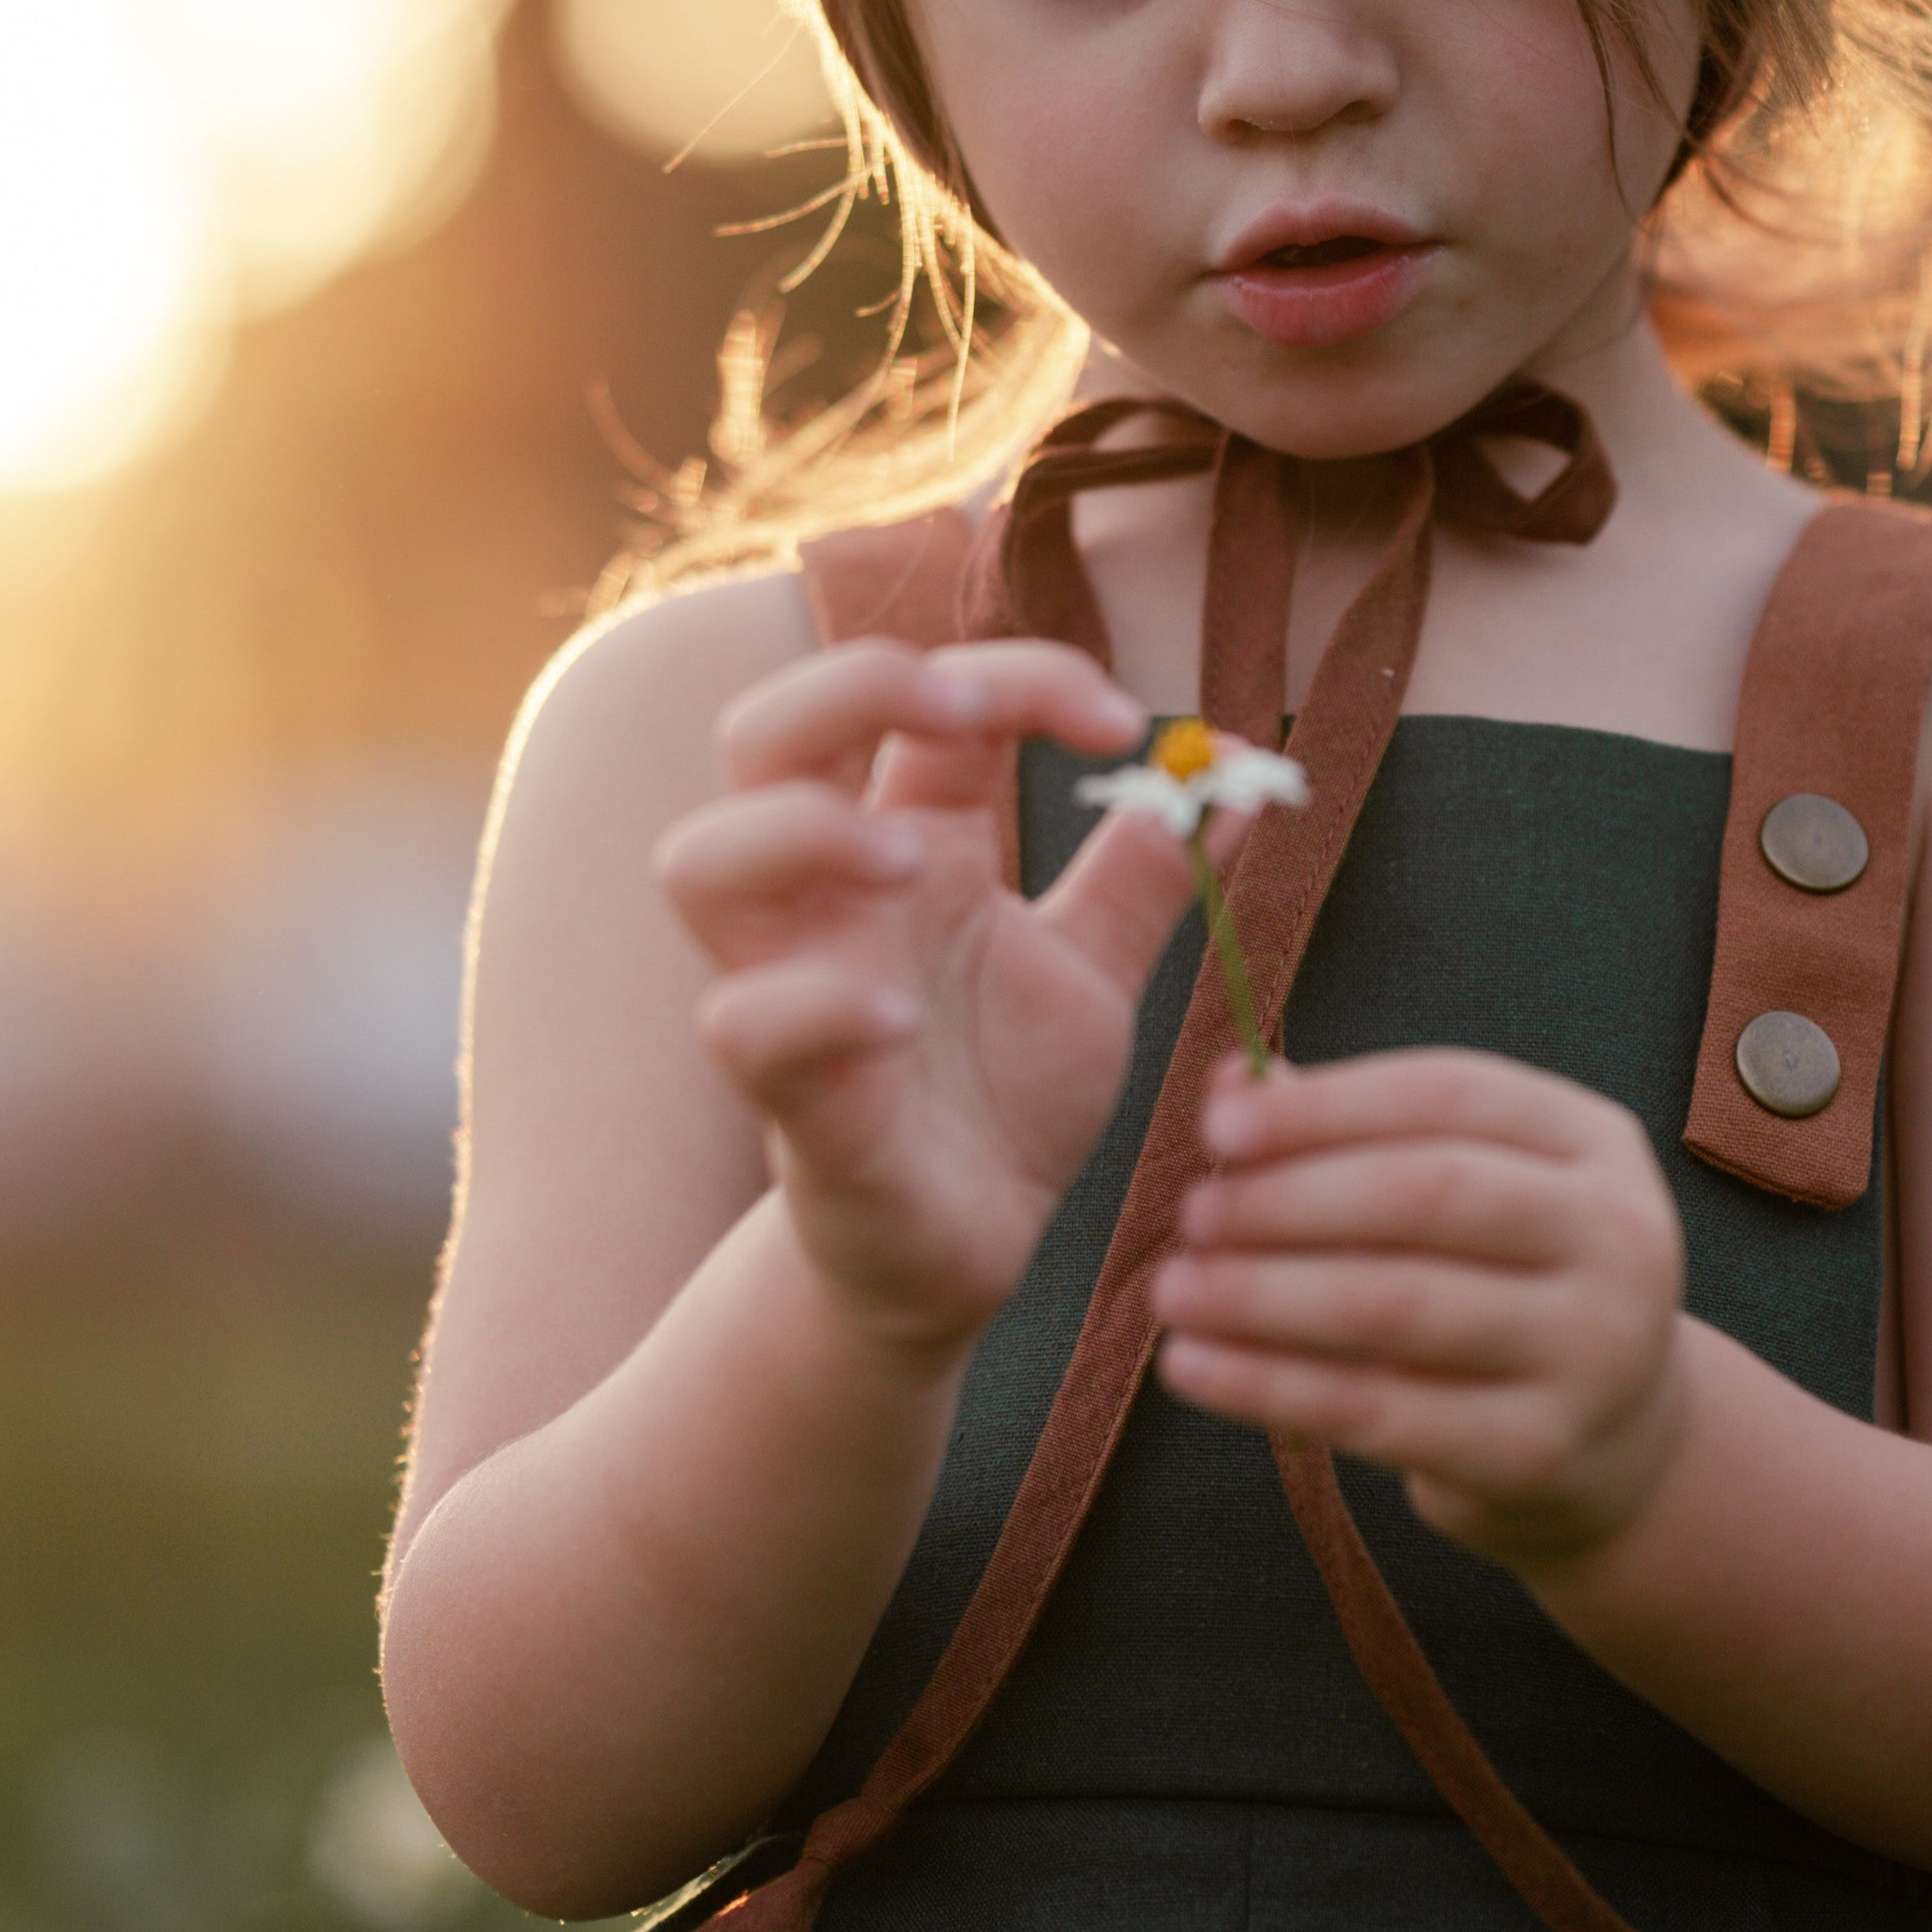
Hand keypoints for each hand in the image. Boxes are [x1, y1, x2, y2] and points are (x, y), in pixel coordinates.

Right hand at [655, 637, 1201, 1355]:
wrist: (963, 1256)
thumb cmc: (1005, 1102)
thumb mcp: (1094, 971)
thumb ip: (1146, 872)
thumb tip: (1232, 772)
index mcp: (909, 845)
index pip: (922, 698)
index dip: (1018, 675)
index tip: (1126, 723)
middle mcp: (831, 900)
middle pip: (763, 731)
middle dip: (858, 685)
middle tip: (972, 719)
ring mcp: (792, 992)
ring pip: (699, 860)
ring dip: (802, 830)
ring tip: (914, 855)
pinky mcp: (788, 1099)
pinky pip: (744, 1025)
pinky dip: (817, 1004)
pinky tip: (904, 1018)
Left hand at [1149, 1050, 1689, 1564]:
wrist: (1614, 1445)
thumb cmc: (1497, 1285)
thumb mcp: (1455, 1193)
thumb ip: (1347, 1132)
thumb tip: (1228, 1082)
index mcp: (1592, 1143)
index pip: (1450, 1093)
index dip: (1325, 1106)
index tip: (1218, 1129)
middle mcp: (1617, 1236)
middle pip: (1428, 1193)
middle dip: (1290, 1200)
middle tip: (1192, 1216)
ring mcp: (1592, 1349)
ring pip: (1396, 1304)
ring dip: (1262, 1294)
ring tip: (1171, 1291)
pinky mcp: (1539, 1451)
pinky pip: (1376, 1412)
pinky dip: (1268, 1387)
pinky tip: (1191, 1368)